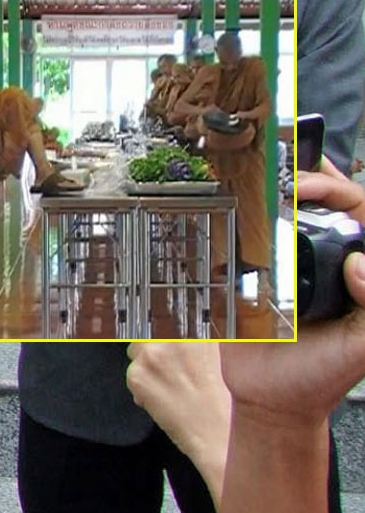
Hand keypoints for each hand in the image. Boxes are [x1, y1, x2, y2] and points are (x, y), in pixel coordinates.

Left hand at [126, 342, 229, 493]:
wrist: (218, 431)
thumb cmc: (221, 400)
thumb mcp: (214, 357)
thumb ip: (193, 341)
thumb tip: (175, 332)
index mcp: (191, 332)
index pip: (161, 321)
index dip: (160, 333)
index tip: (161, 339)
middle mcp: (168, 339)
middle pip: (145, 336)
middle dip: (152, 353)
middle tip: (169, 372)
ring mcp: (151, 356)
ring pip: (135, 355)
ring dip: (146, 369)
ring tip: (168, 387)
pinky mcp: (137, 376)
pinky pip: (132, 376)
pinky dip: (141, 388)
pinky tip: (162, 399)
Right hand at [223, 160, 364, 428]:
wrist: (269, 399)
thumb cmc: (322, 373)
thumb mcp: (362, 343)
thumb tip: (360, 265)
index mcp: (352, 266)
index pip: (356, 211)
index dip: (336, 192)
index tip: (309, 190)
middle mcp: (318, 257)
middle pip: (317, 202)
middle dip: (305, 179)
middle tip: (285, 181)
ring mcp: (280, 262)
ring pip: (278, 212)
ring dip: (268, 189)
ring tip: (257, 176)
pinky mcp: (244, 272)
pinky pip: (238, 239)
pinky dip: (230, 217)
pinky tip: (225, 201)